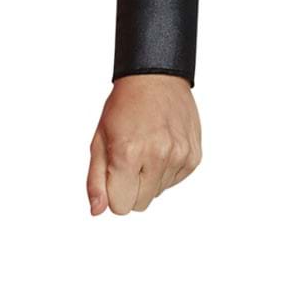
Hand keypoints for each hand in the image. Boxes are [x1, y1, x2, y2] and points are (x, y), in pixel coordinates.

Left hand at [86, 75, 201, 215]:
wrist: (156, 79)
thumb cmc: (124, 108)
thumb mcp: (98, 141)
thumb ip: (96, 180)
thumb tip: (98, 211)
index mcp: (128, 154)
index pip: (120, 207)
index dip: (113, 192)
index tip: (114, 173)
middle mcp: (157, 157)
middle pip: (140, 205)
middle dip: (131, 188)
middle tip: (129, 159)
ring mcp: (179, 157)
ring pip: (157, 193)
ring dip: (149, 178)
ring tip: (146, 148)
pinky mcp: (193, 157)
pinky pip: (174, 182)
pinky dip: (165, 170)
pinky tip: (161, 147)